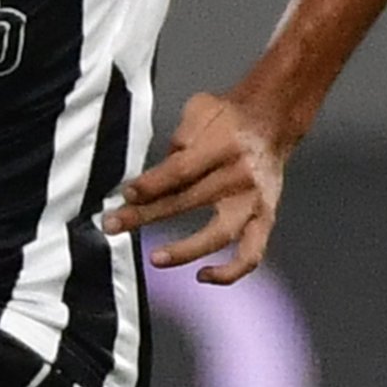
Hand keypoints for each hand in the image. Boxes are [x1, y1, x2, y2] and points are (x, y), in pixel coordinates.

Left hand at [102, 88, 289, 283]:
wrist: (273, 119)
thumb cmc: (228, 117)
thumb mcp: (200, 111)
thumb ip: (177, 142)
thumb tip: (150, 177)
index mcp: (224, 145)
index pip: (181, 170)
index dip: (151, 185)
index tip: (126, 194)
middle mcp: (241, 176)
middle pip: (188, 201)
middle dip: (145, 215)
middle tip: (113, 225)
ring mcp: (255, 201)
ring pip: (220, 235)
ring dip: (185, 250)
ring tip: (156, 259)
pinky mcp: (265, 219)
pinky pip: (251, 254)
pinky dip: (230, 272)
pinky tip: (203, 276)